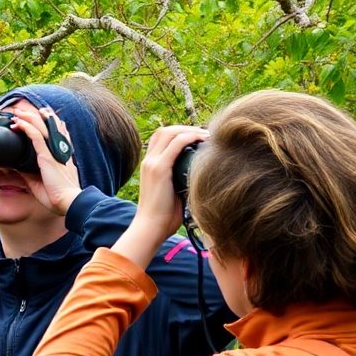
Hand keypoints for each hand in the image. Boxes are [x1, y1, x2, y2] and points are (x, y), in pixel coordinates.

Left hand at [10, 107, 81, 215]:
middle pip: (49, 125)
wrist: (68, 202)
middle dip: (35, 115)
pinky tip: (18, 122)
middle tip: (22, 110)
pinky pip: (36, 136)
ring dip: (28, 117)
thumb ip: (27, 172)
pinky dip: (26, 127)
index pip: (56, 132)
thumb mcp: (38, 181)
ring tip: (17, 112)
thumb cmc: (56, 196)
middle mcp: (59, 149)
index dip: (48, 121)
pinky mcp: (47, 155)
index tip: (37, 115)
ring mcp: (54, 151)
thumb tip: (13, 166)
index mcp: (61, 154)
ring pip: (41, 126)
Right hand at [111, 125, 207, 265]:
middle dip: (185, 128)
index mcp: (150, 165)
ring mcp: (152, 163)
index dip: (180, 132)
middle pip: (165, 131)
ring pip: (169, 133)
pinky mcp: (159, 168)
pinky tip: (203, 140)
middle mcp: (149, 160)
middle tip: (205, 133)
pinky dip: (189, 137)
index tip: (198, 137)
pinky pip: (175, 144)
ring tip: (206, 135)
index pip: (162, 138)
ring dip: (189, 130)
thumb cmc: (164, 216)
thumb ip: (181, 180)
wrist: (150, 227)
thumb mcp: (173, 192)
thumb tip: (202, 175)